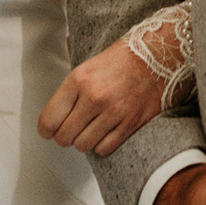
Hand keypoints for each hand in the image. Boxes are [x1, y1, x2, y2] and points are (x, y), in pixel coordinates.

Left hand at [39, 39, 164, 155]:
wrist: (158, 55)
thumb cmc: (123, 60)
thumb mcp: (87, 68)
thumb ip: (71, 93)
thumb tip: (55, 118)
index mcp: (78, 80)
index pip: (49, 119)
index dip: (47, 129)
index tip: (49, 131)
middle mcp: (94, 97)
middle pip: (64, 136)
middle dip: (65, 136)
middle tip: (72, 130)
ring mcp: (113, 112)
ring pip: (83, 145)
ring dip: (84, 141)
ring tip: (91, 130)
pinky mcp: (131, 123)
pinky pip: (105, 148)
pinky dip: (102, 145)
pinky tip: (106, 132)